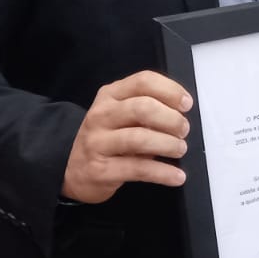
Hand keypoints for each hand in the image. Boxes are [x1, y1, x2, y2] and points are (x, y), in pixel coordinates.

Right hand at [61, 70, 192, 203]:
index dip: (170, 90)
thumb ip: (147, 109)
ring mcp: (98, 142)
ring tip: (180, 149)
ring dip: (168, 144)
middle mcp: (101, 115)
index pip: (143, 81)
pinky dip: (163, 173)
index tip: (186, 104)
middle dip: (171, 119)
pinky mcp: (100, 170)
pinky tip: (176, 175)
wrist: (72, 170)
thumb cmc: (108, 139)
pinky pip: (138, 169)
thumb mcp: (122, 116)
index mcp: (110, 95)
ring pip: (139, 138)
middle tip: (183, 130)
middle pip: (142, 108)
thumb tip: (181, 114)